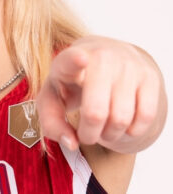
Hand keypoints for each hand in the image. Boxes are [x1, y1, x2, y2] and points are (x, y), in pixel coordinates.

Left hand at [36, 35, 163, 152]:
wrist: (104, 60)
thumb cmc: (71, 84)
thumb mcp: (51, 100)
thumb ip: (52, 124)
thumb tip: (72, 143)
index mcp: (67, 61)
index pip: (71, 60)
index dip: (75, 60)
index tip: (80, 58)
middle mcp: (100, 58)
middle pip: (95, 112)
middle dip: (89, 134)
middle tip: (86, 135)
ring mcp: (127, 65)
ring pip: (121, 119)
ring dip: (110, 135)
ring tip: (102, 128)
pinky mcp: (148, 75)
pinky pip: (146, 117)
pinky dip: (132, 130)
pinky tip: (122, 122)